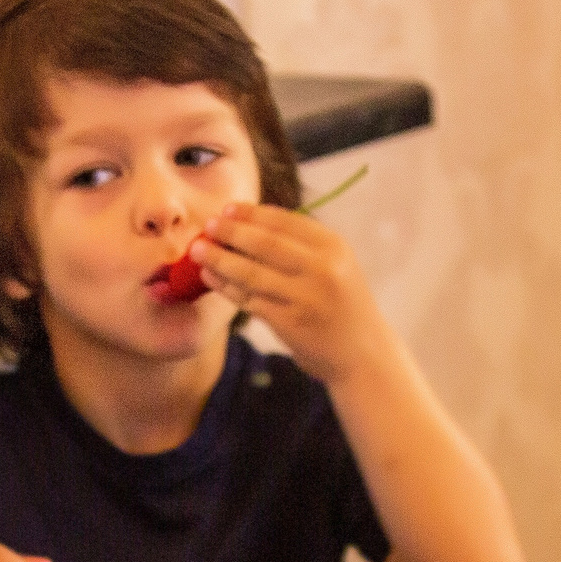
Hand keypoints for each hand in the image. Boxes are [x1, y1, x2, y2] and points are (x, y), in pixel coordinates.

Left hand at [190, 202, 386, 384]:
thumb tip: (248, 221)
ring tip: (197, 251)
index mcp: (333, 246)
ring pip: (252, 273)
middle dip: (231, 232)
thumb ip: (302, 244)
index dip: (250, 213)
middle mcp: (322, 268)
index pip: (284, 221)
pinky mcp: (291, 323)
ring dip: (219, 260)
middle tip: (206, 226)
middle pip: (265, 243)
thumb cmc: (342, 303)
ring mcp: (306, 297)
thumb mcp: (336, 265)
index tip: (225, 209)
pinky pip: (250, 300)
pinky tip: (210, 279)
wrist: (363, 352)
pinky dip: (226, 287)